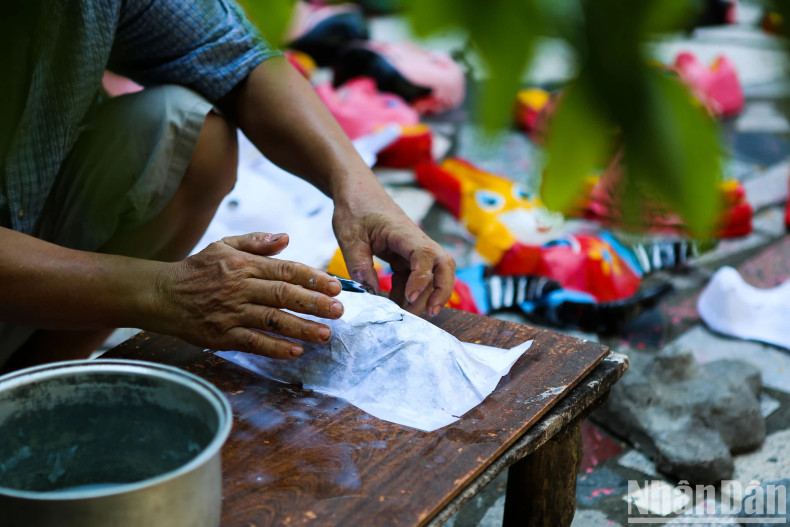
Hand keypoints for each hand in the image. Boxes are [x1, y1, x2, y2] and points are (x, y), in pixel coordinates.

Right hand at [151, 233, 342, 358]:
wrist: (161, 295)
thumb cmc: (198, 269)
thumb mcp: (224, 245)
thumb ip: (257, 242)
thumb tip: (286, 237)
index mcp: (243, 265)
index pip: (285, 269)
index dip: (312, 278)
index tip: (335, 286)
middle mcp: (239, 288)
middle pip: (282, 295)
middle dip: (313, 304)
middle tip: (339, 311)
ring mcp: (231, 313)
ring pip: (272, 321)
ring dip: (301, 328)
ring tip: (325, 334)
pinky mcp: (222, 336)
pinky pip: (253, 343)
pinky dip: (274, 348)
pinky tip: (295, 351)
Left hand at [332, 189, 455, 316]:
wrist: (356, 192)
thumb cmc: (355, 208)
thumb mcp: (349, 236)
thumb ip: (359, 263)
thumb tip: (369, 292)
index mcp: (403, 232)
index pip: (425, 254)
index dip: (422, 278)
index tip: (409, 297)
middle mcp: (415, 242)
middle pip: (444, 266)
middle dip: (442, 291)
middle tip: (428, 314)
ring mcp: (413, 250)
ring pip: (433, 275)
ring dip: (426, 296)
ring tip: (407, 314)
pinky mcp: (405, 257)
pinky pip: (414, 278)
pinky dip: (408, 293)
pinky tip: (393, 302)